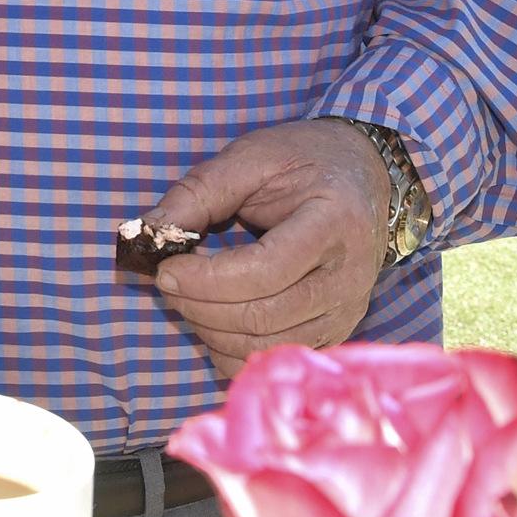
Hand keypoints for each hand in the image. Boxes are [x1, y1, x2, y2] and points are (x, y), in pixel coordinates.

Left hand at [131, 119, 392, 378]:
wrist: (368, 178)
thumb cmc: (306, 161)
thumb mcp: (251, 156)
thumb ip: (199, 191)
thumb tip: (148, 232)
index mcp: (332, 223)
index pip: (265, 271)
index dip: (206, 279)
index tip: (166, 267)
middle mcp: (347, 278)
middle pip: (264, 316)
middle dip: (200, 306)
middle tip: (167, 281)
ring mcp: (346, 312)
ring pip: (267, 346)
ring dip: (211, 331)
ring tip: (188, 296)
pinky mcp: (336, 333)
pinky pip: (276, 359)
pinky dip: (233, 352)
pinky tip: (214, 319)